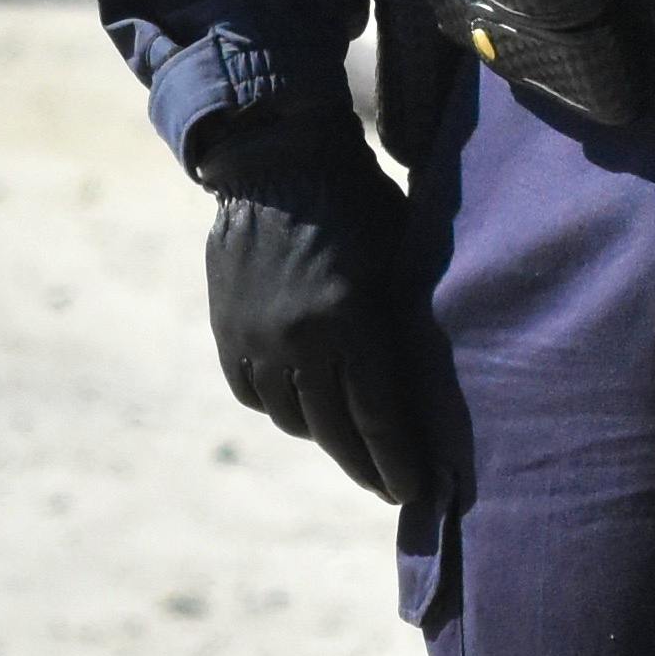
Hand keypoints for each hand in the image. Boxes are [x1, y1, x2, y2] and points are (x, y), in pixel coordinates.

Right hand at [192, 105, 441, 508]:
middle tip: (388, 487)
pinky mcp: (227, 331)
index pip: (379, 416)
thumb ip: (403, 324)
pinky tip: (304, 404)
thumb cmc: (360, 204)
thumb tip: (427, 391)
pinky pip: (255, 394)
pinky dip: (281, 403)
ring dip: (323, 432)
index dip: (398, 461)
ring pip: (292, 418)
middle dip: (366, 465)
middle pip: (334, 430)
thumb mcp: (398, 260)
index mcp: (350, 320)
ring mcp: (254, 339)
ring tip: (350, 439)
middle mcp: (297, 340)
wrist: (276, 162)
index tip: (415, 493)